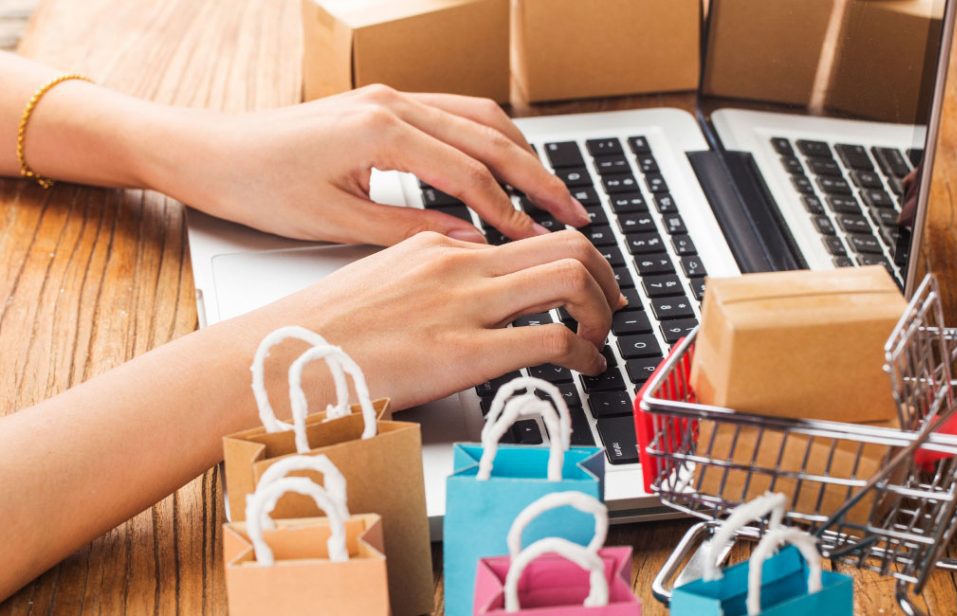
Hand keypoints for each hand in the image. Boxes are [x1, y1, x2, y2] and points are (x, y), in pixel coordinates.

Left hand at [147, 85, 589, 245]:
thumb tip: (470, 240)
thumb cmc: (259, 186)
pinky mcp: (383, 102)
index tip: (536, 242)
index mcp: (381, 131)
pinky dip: (489, 139)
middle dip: (537, 177)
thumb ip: (410, 230)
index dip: (509, 212)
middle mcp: (393, 103)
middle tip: (574, 213)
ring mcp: (389, 97)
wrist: (210, 151)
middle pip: (489, 138)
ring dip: (520, 154)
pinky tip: (503, 162)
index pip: (468, 174)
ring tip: (551, 191)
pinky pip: (455, 113)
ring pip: (479, 118)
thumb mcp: (336, 222)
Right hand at [246, 230, 626, 409]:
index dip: (574, 259)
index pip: (530, 235)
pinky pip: (551, 340)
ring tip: (600, 338)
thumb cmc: (321, 334)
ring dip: (600, 311)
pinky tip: (580, 368)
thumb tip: (472, 295)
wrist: (278, 361)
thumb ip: (432, 283)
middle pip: (566, 245)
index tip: (587, 282)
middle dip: (605, 277)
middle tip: (612, 306)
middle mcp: (458, 265)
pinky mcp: (461, 352)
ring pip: (569, 280)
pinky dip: (582, 353)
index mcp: (438, 246)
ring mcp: (461, 305)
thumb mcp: (382, 286)